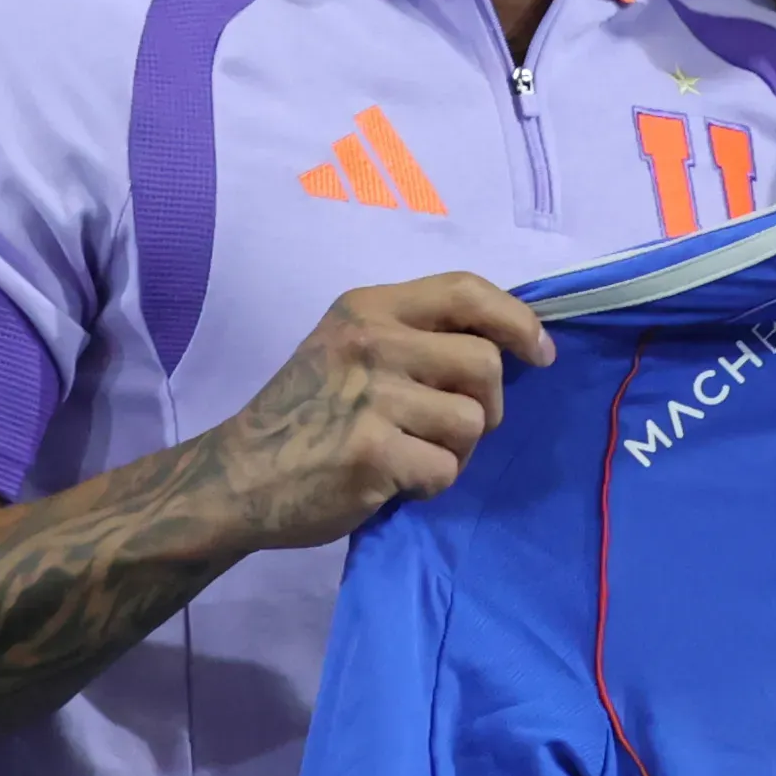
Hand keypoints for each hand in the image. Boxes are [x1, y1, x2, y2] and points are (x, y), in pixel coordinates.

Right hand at [205, 274, 556, 549]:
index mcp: (368, 308)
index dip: (517, 319)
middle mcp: (370, 341)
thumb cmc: (303, 415)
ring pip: (471, 421)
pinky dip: (430, 485)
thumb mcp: (347, 349)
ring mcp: (371, 396)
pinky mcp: (373, 452)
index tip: (540, 352)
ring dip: (456, 451)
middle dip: (486, 404)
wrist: (236, 478)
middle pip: (484, 362)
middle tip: (453, 429)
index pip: (464, 290)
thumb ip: (413, 337)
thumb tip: (509, 344)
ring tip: (412, 456)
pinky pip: (446, 469)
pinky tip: (394, 482)